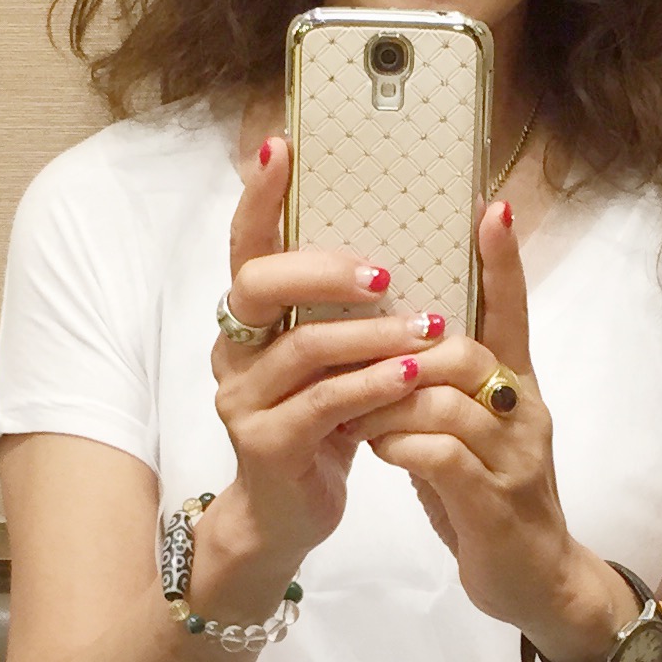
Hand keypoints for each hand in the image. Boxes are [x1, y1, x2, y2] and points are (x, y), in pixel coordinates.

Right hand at [199, 137, 445, 615]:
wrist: (290, 515)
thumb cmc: (324, 425)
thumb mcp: (338, 359)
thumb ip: (353, 311)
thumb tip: (410, 241)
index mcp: (251, 320)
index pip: (246, 245)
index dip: (258, 196)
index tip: (281, 146)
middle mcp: (234, 350)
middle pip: (259, 284)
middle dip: (324, 267)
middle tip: (385, 272)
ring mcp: (243, 398)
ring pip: (302, 346)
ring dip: (372, 333)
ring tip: (427, 329)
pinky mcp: (266, 445)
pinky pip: (323, 403)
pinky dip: (373, 385)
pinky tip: (412, 379)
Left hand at [355, 200, 628, 661]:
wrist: (538, 582)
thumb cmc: (490, 499)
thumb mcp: (470, 434)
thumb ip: (443, 388)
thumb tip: (395, 340)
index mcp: (516, 387)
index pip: (513, 311)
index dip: (503, 261)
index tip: (489, 206)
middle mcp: (522, 412)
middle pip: (464, 350)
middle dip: (401, 349)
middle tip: (347, 356)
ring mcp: (514, 458)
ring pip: (445, 401)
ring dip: (387, 401)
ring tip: (351, 411)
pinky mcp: (495, 503)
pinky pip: (442, 457)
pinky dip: (403, 446)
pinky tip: (380, 450)